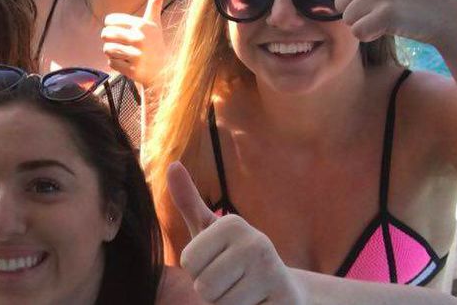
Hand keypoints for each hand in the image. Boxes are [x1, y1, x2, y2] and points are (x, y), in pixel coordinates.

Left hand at [101, 0, 170, 86]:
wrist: (163, 70)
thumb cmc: (154, 43)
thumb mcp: (155, 23)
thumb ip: (155, 4)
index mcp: (142, 25)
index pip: (110, 20)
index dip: (110, 25)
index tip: (118, 29)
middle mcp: (140, 39)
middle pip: (105, 34)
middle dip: (108, 39)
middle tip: (117, 42)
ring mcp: (136, 55)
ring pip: (107, 49)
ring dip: (111, 52)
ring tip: (122, 52)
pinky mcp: (133, 70)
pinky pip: (111, 63)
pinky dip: (115, 63)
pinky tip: (125, 62)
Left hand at [168, 161, 304, 304]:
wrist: (284, 289)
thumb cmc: (236, 258)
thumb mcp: (210, 229)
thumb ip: (188, 201)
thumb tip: (172, 165)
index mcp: (233, 224)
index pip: (189, 262)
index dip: (198, 271)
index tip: (217, 262)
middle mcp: (256, 242)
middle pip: (204, 286)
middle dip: (213, 291)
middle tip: (233, 281)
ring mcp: (272, 272)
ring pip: (221, 304)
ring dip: (229, 304)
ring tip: (245, 292)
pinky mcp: (284, 300)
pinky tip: (258, 303)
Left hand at [328, 0, 456, 46]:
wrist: (448, 13)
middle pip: (340, 4)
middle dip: (360, 9)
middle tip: (388, 4)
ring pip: (348, 19)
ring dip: (366, 22)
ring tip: (391, 14)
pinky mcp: (386, 14)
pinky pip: (358, 32)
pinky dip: (372, 35)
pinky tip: (392, 26)